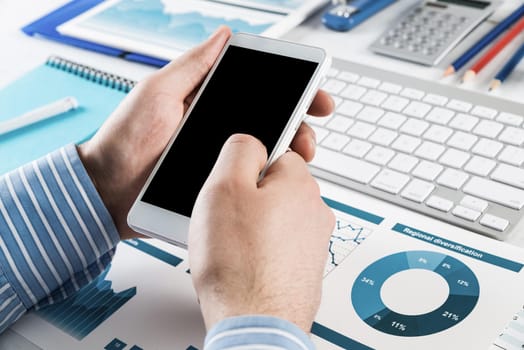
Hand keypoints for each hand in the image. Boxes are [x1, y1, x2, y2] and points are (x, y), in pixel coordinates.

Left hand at [78, 25, 333, 239]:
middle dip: (301, 127)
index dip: (293, 91)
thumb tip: (223, 35)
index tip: (314, 95)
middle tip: (309, 137)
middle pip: (273, 124)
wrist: (108, 191)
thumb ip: (192, 66)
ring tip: (296, 161)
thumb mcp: (157, 93)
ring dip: (290, 156)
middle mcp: (220, 130)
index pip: (261, 91)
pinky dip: (269, 183)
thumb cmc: (124, 140)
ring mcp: (221, 159)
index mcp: (210, 103)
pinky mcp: (217, 185)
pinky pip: (250, 182)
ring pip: (268, 155)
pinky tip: (277, 183)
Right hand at [188, 134, 335, 332]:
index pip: (276, 152)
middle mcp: (315, 210)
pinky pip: (278, 246)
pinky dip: (262, 250)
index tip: (232, 184)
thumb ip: (240, 149)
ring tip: (234, 247)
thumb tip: (251, 140)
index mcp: (299, 183)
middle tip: (226, 219)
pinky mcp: (305, 267)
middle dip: (249, 198)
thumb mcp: (224, 186)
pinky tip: (245, 264)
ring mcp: (313, 241)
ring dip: (254, 226)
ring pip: (275, 218)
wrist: (255, 323)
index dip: (246, 168)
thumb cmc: (240, 264)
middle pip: (274, 187)